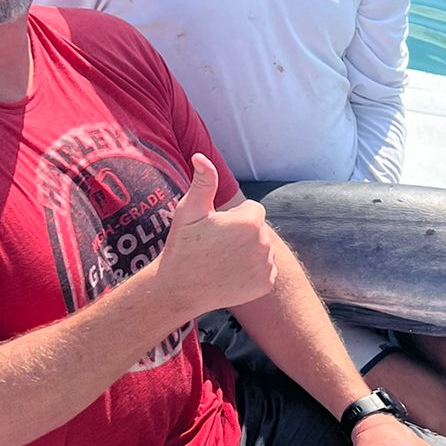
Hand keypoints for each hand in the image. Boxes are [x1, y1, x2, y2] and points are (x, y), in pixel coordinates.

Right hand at [154, 155, 276, 319]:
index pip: (253, 210)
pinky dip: (253, 272)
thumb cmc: (182, 246)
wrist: (179, 289)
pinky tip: (230, 275)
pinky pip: (265, 269)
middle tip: (216, 247)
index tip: (215, 230)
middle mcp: (264, 243)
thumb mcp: (189, 211)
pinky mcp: (266, 283)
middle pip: (259, 230)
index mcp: (250, 221)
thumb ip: (203, 182)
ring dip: (248, 252)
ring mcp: (266, 265)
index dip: (233, 218)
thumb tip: (200, 156)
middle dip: (242, 235)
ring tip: (222, 261)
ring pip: (262, 250)